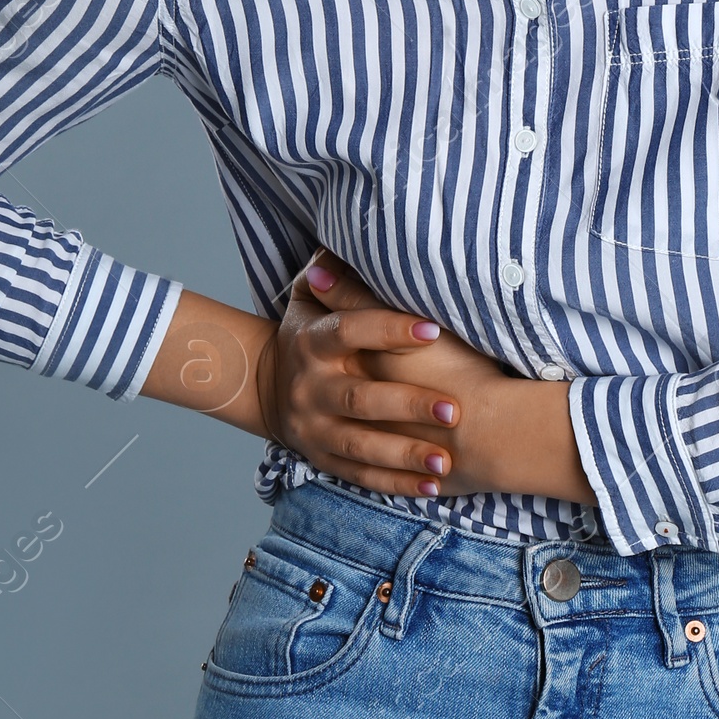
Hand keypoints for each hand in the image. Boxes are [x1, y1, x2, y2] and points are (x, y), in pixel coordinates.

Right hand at [257, 249, 506, 500]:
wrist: (263, 387)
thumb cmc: (306, 335)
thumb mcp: (309, 301)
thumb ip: (337, 276)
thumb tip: (354, 231)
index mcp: (313, 343)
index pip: (352, 331)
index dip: (390, 329)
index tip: (432, 329)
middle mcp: (312, 388)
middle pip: (362, 398)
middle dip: (409, 405)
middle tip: (455, 410)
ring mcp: (315, 428)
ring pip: (362, 445)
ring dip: (405, 453)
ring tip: (446, 459)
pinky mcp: (323, 458)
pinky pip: (360, 475)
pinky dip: (395, 483)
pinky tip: (431, 487)